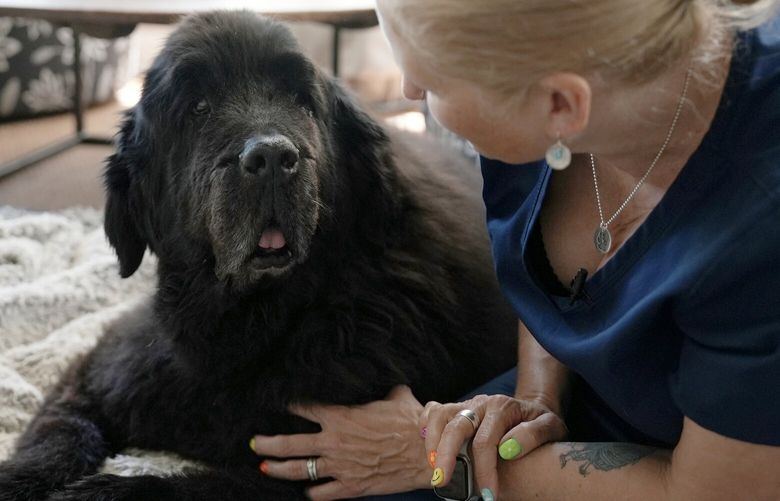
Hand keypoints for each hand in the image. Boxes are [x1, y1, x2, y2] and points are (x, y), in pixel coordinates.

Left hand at [250, 386, 429, 499]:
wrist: (424, 453)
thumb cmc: (411, 423)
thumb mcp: (395, 397)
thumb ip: (383, 392)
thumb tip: (387, 385)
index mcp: (340, 416)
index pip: (304, 407)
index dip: (289, 404)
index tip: (279, 402)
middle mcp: (333, 441)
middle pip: (289, 443)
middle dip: (267, 443)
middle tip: (255, 442)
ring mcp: (339, 466)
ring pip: (298, 470)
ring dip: (278, 469)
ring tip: (265, 467)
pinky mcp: (350, 486)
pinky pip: (322, 493)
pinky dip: (312, 492)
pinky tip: (307, 491)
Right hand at [422, 394, 566, 499]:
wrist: (533, 409)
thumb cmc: (541, 422)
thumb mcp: (551, 427)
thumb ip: (534, 434)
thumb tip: (508, 449)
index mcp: (501, 408)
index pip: (485, 441)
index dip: (484, 470)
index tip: (489, 495)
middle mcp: (480, 404)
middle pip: (456, 426)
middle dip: (446, 456)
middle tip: (443, 482)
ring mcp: (466, 406)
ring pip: (439, 415)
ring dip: (433, 442)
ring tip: (435, 468)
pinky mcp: (456, 410)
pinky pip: (433, 411)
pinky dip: (426, 426)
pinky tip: (429, 448)